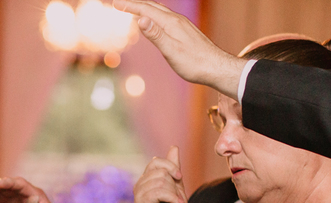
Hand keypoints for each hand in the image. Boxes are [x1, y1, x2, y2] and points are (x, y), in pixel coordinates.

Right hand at [112, 1, 246, 96]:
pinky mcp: (185, 31)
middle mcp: (176, 20)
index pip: (146, 10)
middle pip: (152, 6)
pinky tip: (153, 21)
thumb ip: (155, 35)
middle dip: (134, 3)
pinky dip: (153, 14)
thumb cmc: (194, 63)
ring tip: (132, 8)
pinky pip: (165, 17)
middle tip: (118, 4)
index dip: (129, 6)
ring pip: (159, 10)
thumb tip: (141, 19)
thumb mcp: (171, 51)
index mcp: (171, 23)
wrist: (216, 68)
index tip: (114, 3)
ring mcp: (182, 24)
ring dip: (144, 7)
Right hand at [133, 147, 187, 202]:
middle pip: (160, 171)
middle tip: (175, 197)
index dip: (170, 167)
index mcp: (146, 179)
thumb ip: (173, 167)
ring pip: (161, 181)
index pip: (156, 161)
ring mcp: (138, 194)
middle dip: (174, 184)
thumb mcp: (177, 185)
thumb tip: (173, 147)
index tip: (179, 178)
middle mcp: (139, 185)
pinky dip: (171, 197)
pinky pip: (158, 191)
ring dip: (174, 192)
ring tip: (174, 202)